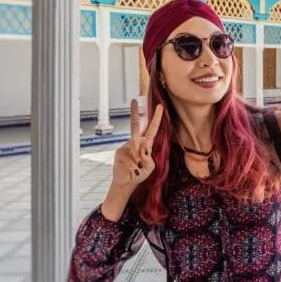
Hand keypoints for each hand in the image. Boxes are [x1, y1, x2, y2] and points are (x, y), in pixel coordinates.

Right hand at [101, 100, 163, 220]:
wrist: (126, 182)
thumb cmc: (140, 174)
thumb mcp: (150, 167)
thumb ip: (148, 157)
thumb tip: (143, 145)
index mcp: (146, 145)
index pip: (152, 129)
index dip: (156, 118)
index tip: (160, 107)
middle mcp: (136, 142)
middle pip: (136, 125)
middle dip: (135, 112)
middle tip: (135, 100)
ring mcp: (127, 146)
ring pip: (134, 144)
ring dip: (137, 157)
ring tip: (137, 167)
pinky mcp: (119, 151)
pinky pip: (128, 153)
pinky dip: (131, 161)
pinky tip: (130, 167)